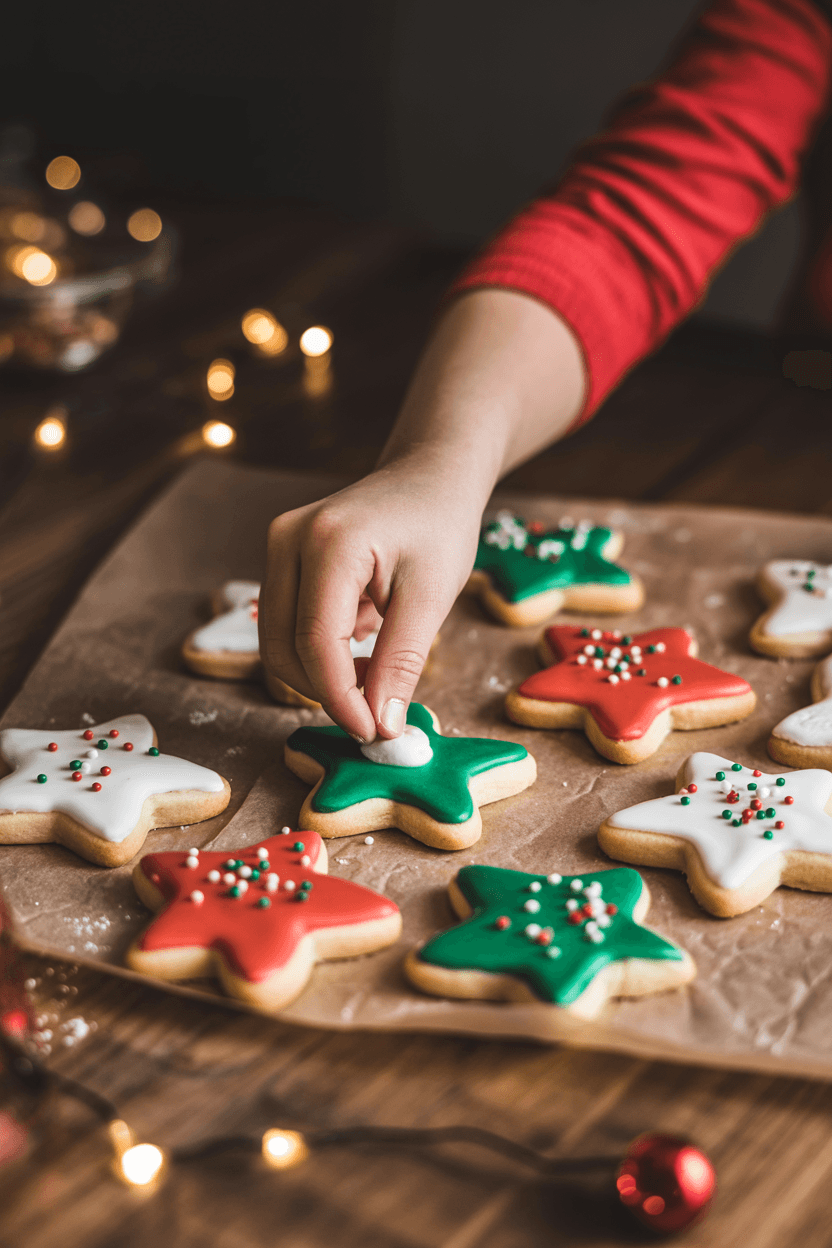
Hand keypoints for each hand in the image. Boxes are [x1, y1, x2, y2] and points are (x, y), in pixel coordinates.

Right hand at [259, 457, 481, 741]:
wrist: (429, 478)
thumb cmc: (439, 528)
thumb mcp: (432, 597)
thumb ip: (401, 661)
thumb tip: (381, 726)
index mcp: (329, 542)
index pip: (316, 641)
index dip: (339, 697)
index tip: (373, 732)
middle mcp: (288, 538)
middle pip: (282, 646)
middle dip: (324, 691)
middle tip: (376, 714)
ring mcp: (277, 545)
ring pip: (275, 640)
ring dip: (318, 675)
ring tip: (374, 678)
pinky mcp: (280, 557)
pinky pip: (282, 623)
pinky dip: (316, 652)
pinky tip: (361, 650)